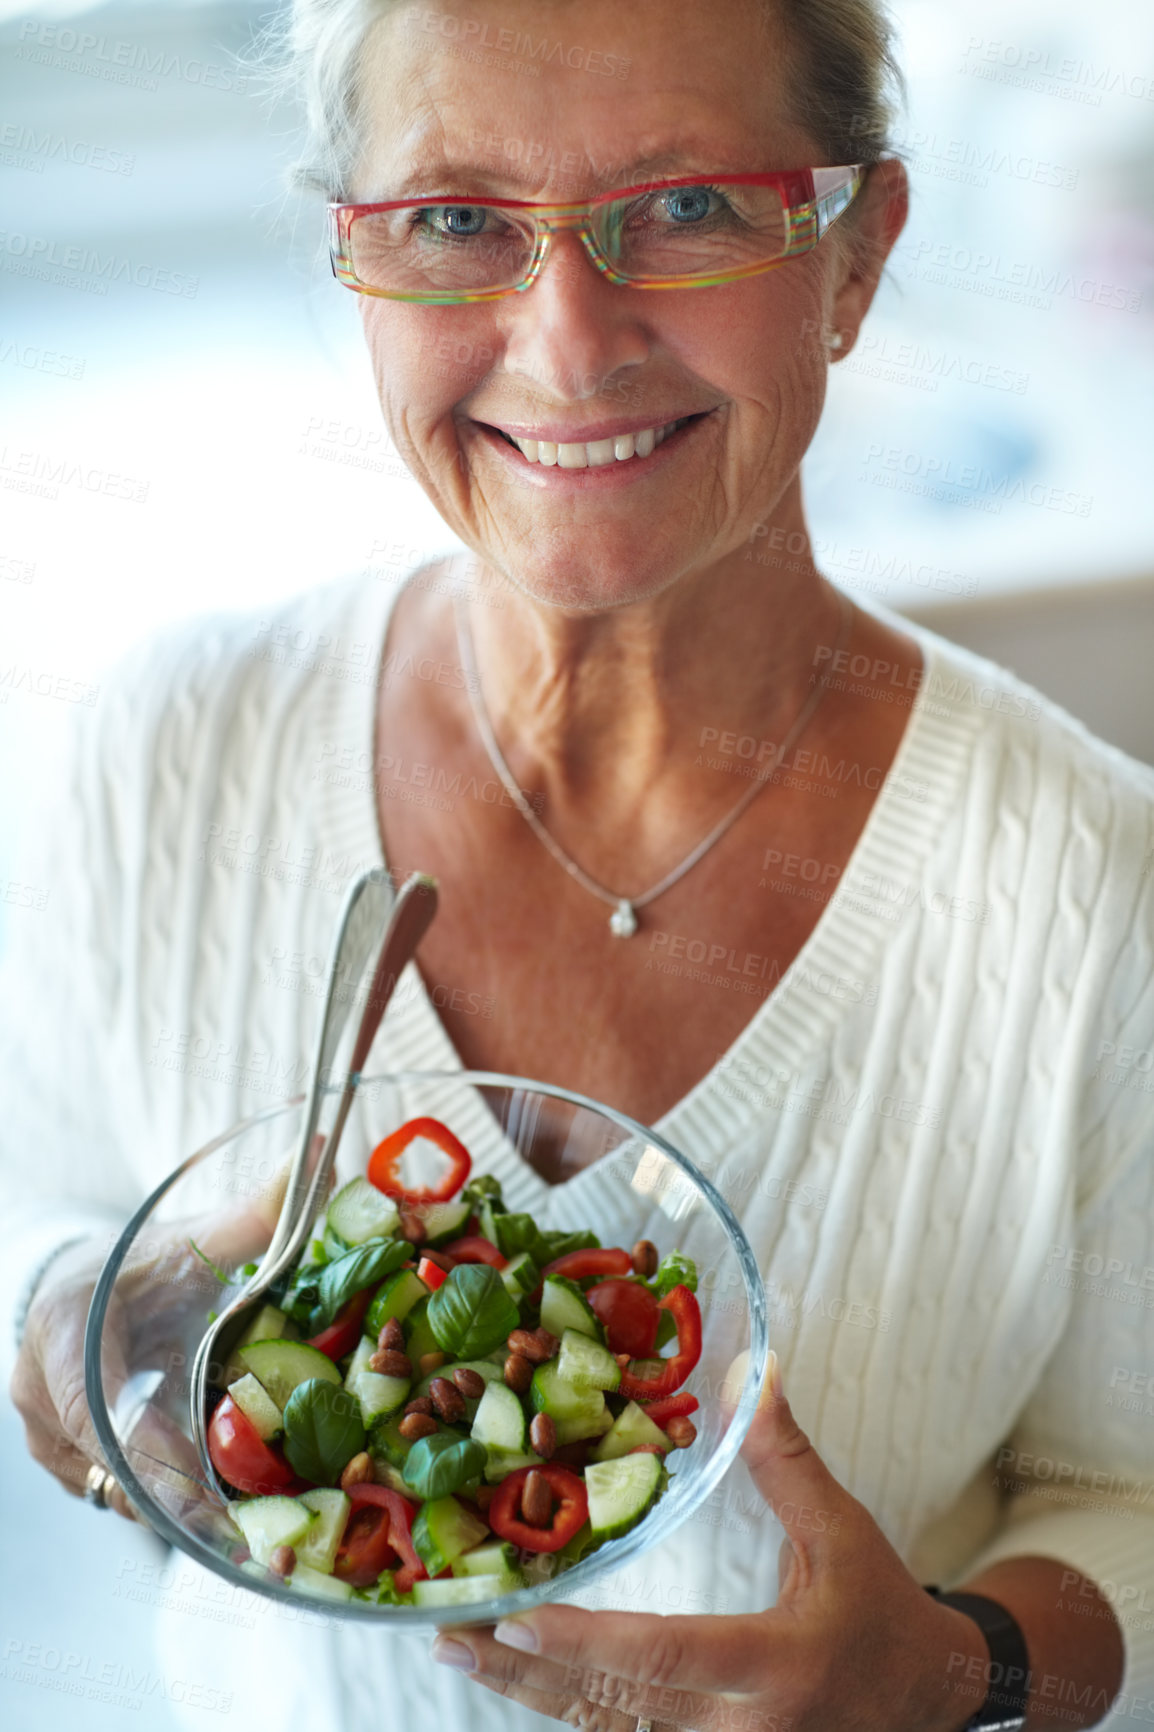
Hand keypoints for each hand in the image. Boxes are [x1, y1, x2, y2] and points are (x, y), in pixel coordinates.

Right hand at [10, 1178, 289, 1524]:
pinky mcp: (67, 1464)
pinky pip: (113, 1496)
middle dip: (173, 1498)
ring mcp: (47, 1436)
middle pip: (103, 1463)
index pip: (86, 1402)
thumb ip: (252, 1212)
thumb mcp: (186, 1239)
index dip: (139, 1449)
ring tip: (245, 1528)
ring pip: (109, 1491)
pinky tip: (222, 1513)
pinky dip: (163, 1506)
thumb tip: (320, 1154)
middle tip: (244, 1525)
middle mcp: (40, 1391)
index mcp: (63, 1330)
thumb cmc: (135, 1263)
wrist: (77, 1283)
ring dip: (172, 1508)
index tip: (192, 1483)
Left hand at [431, 1352, 989, 1731]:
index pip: (662, 1659)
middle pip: (613, 1711)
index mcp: (777, 1667)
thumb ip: (785, 1459)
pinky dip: (574, 1711)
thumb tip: (752, 1365)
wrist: (933, 1702)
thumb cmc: (882, 1611)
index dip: (583, 1642)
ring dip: (535, 1696)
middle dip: (527, 1672)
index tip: (513, 1615)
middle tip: (453, 1635)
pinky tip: (527, 1680)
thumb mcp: (842, 1532)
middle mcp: (744, 1730)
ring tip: (467, 1654)